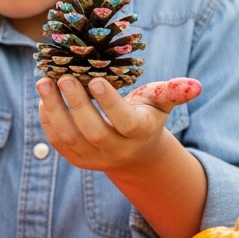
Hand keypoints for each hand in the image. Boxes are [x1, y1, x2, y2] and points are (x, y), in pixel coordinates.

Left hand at [37, 76, 201, 174]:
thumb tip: (195, 85)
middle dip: (76, 104)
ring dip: (54, 110)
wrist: (134, 152)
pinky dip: (48, 121)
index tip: (95, 78)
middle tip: (63, 77)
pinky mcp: (78, 160)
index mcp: (140, 134)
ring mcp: (95, 158)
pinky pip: (58, 143)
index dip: (109, 102)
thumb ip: (173, 92)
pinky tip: (43, 99)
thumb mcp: (160, 104)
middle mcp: (118, 150)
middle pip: (93, 131)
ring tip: (44, 83)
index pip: (124, 121)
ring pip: (70, 138)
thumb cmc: (146, 116)